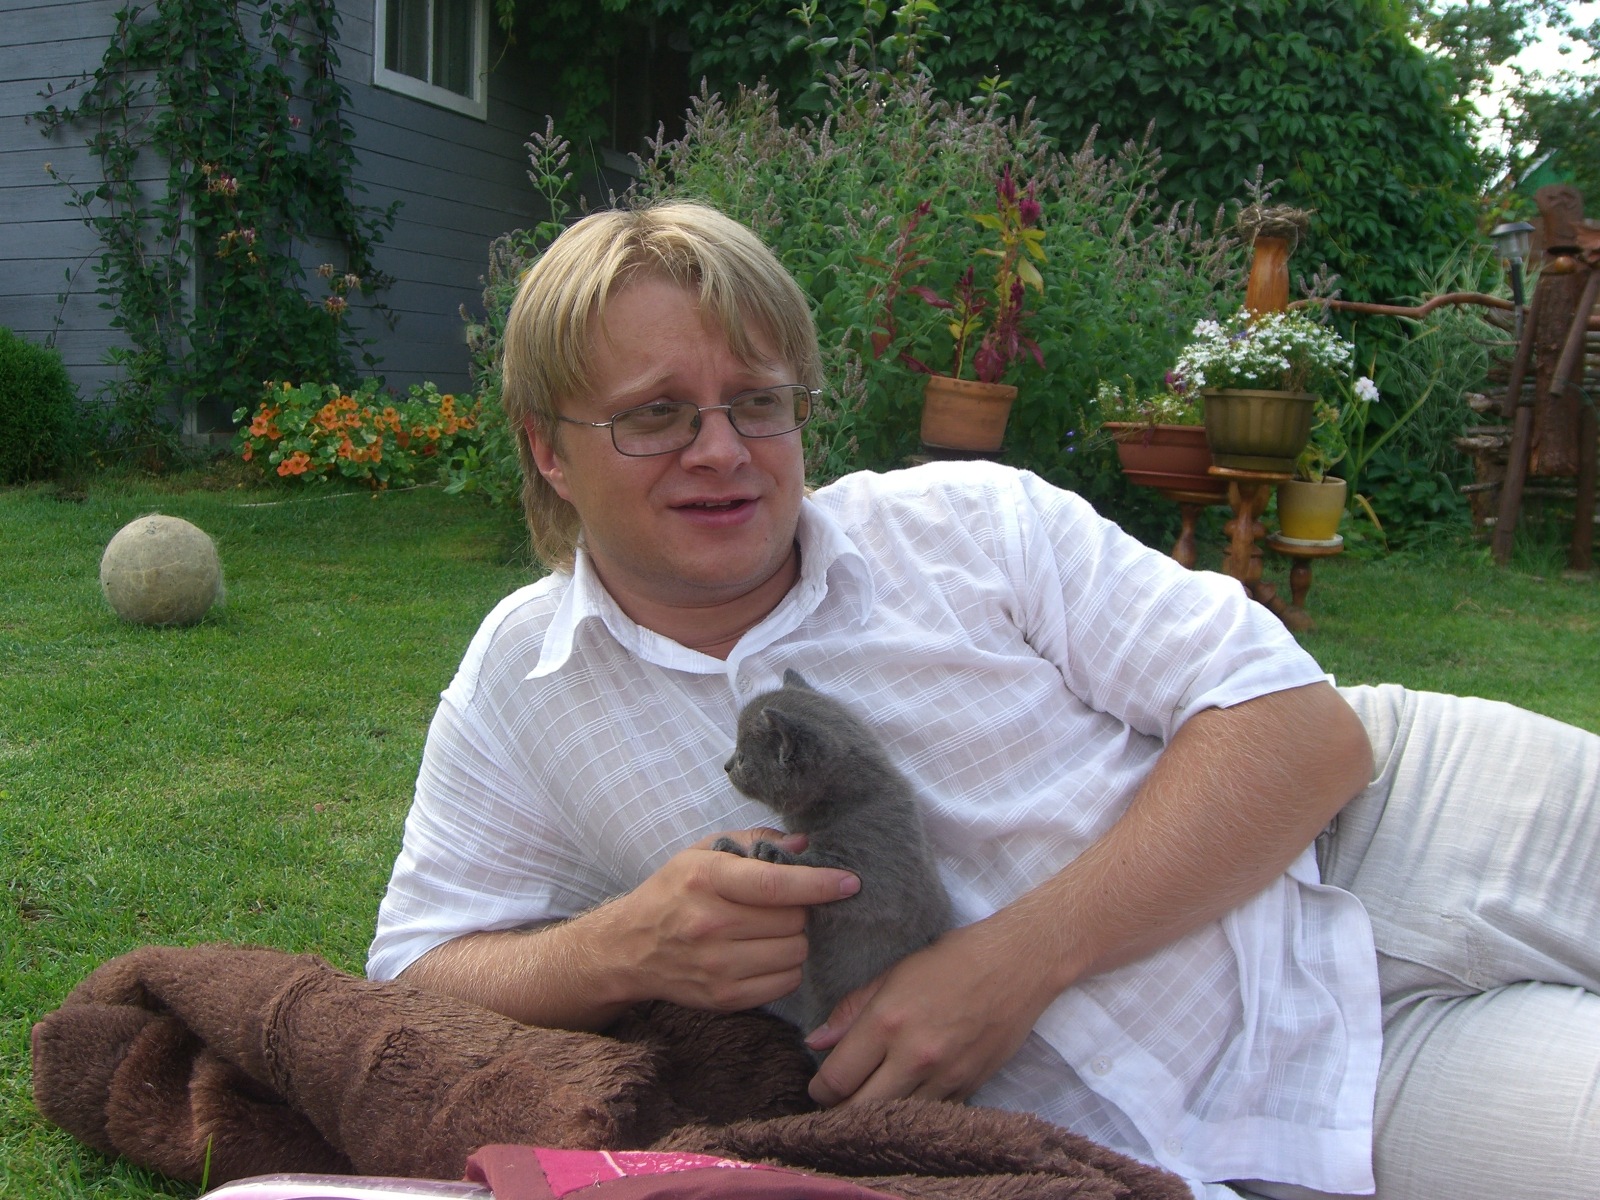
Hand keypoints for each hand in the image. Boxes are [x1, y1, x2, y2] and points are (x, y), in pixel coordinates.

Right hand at [602, 829, 857, 1013]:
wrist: (629, 948)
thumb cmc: (674, 892)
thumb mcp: (703, 852)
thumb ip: (755, 840)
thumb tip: (805, 844)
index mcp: (707, 879)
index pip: (776, 884)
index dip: (819, 883)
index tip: (850, 883)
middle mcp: (711, 923)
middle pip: (794, 920)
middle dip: (801, 911)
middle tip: (786, 906)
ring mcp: (717, 965)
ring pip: (795, 952)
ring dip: (796, 940)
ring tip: (773, 930)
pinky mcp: (724, 996)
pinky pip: (785, 983)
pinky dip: (786, 968)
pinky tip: (767, 954)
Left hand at [804, 915, 1058, 1106]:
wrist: (1017, 965)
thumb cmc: (952, 961)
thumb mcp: (894, 973)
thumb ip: (852, 1009)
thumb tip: (816, 1042)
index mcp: (888, 1021)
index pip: (837, 1078)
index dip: (819, 1089)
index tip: (818, 1086)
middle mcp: (914, 1055)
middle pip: (860, 1110)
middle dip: (840, 1111)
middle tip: (837, 1101)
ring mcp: (945, 1076)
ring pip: (894, 1118)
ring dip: (875, 1114)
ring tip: (867, 1101)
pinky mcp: (969, 1087)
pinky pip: (928, 1115)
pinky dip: (911, 1112)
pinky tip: (904, 1098)